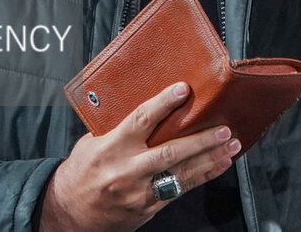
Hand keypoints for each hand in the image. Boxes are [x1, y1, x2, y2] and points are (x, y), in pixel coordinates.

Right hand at [37, 82, 241, 231]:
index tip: (183, 89)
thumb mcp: (92, 142)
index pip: (141, 120)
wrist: (69, 211)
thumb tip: (150, 104)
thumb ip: (119, 126)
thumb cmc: (82, 170)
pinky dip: (202, 176)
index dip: (163, 104)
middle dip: (200, 140)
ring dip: (210, 158)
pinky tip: (219, 165)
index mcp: (111, 147)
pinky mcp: (148, 207)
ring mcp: (139, 192)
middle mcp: (127, 170)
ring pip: (181, 174)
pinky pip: (180, 190)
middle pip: (170, 152)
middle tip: (223, 128)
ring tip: (231, 144)